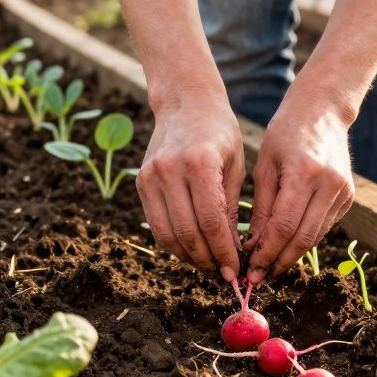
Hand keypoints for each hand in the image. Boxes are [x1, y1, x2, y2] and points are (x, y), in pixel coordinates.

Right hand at [136, 91, 244, 283]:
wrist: (185, 103)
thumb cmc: (219, 133)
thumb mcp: (235, 166)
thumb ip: (230, 209)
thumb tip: (232, 252)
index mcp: (198, 164)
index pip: (210, 221)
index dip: (223, 251)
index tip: (235, 270)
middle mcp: (169, 170)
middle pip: (187, 232)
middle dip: (207, 259)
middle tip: (223, 274)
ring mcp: (150, 176)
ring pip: (167, 234)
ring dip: (188, 256)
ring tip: (208, 266)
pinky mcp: (140, 181)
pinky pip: (156, 224)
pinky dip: (173, 242)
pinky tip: (191, 249)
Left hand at [245, 94, 354, 284]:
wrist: (323, 110)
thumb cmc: (285, 133)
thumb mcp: (265, 166)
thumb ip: (261, 208)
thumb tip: (253, 247)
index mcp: (304, 173)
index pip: (285, 226)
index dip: (267, 253)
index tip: (251, 270)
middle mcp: (329, 184)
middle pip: (303, 238)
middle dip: (279, 262)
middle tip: (259, 277)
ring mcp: (343, 191)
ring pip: (316, 236)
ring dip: (292, 255)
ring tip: (269, 267)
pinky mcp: (349, 195)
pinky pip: (324, 226)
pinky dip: (304, 239)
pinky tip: (286, 246)